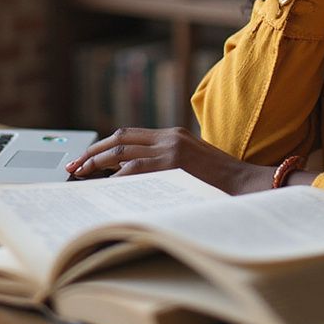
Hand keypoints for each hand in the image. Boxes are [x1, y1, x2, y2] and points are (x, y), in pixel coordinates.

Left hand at [64, 127, 272, 194]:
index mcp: (173, 135)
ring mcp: (171, 150)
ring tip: (79, 176)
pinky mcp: (173, 165)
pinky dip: (113, 179)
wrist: (249, 186)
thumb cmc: (222, 183)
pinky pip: (133, 170)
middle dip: (92, 153)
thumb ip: (168, 164)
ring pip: (121, 153)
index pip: (129, 135)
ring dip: (95, 164)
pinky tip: (102, 189)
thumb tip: (134, 178)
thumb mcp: (192, 165)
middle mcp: (169, 138)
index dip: (104, 146)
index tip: (85, 158)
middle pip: (119, 140)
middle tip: (73, 167)